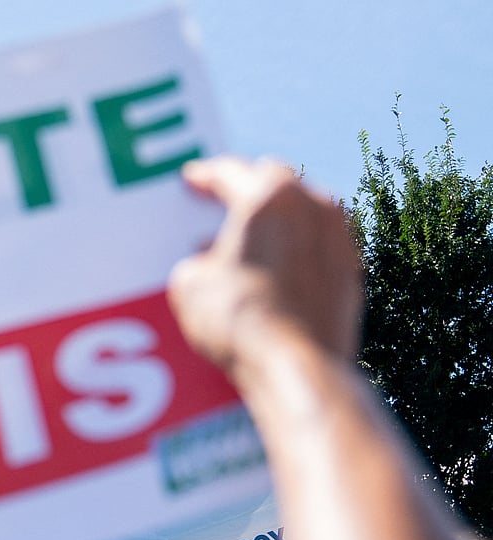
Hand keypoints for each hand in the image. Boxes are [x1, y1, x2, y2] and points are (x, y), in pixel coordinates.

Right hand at [168, 157, 362, 380]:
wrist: (294, 365)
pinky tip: (278, 270)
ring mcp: (340, 237)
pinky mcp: (352, 271)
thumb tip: (207, 263)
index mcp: (268, 197)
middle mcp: (313, 206)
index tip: (194, 179)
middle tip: (222, 203)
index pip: (230, 172)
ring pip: (304, 209)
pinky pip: (319, 244)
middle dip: (246, 189)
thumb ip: (195, 260)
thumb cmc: (240, 321)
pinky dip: (297, 247)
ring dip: (277, 218)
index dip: (205, 175)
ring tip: (252, 241)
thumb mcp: (189, 284)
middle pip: (274, 179)